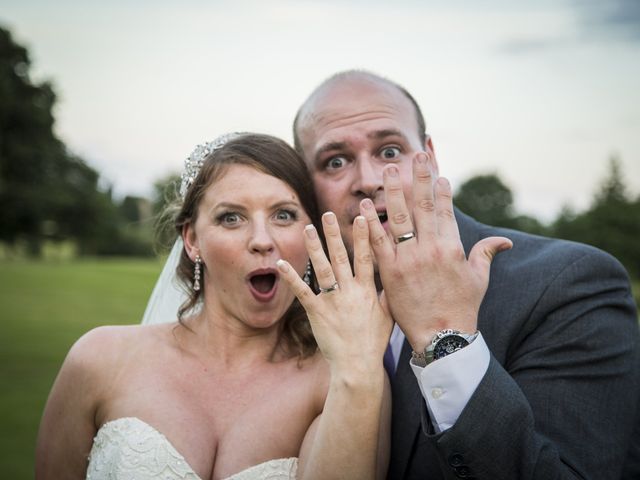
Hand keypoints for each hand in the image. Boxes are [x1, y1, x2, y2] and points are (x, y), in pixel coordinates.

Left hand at [278, 212, 392, 374]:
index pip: (366, 258)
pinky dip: (291, 278)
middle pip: (341, 257)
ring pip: (322, 269)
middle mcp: (350, 292)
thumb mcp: (388, 316)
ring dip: (314, 248)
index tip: (362, 218)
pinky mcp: (316, 312)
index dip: (364, 237)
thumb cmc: (373, 343)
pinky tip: (281, 264)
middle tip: (327, 214)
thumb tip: (394, 278)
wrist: (357, 366)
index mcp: (367, 291)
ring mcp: (332, 302)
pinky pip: (302, 292)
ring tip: (307, 228)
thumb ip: (388, 295)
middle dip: (334, 234)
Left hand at [359, 152, 511, 352]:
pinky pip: (378, 243)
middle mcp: (430, 249)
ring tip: (387, 170)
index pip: (445, 211)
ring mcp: (408, 259)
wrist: (442, 337)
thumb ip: (486, 254)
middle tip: (414, 156)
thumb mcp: (479, 279)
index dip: (440, 190)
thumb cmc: (462, 308)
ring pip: (398, 219)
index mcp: (452, 248)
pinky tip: (365, 205)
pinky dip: (371, 224)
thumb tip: (505, 241)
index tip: (437, 172)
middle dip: (418, 178)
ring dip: (392, 192)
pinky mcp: (390, 272)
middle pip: (422, 206)